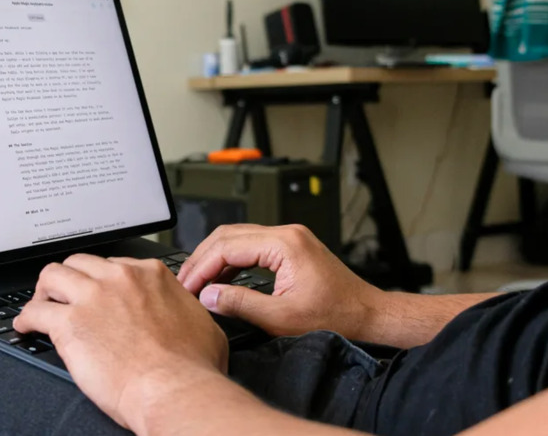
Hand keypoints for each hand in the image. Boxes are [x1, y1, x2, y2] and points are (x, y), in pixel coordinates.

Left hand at [13, 254, 227, 431]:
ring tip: (41, 304)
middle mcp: (120, 278)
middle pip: (81, 263)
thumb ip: (184, 308)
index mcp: (150, 275)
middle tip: (66, 295)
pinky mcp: (70, 323)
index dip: (103, 280)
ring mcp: (93, 297)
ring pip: (53, 275)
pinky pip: (35, 311)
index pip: (115, 264)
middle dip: (71, 278)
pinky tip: (25, 326)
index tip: (98, 292)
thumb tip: (184, 312)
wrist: (174, 389)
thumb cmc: (191, 367)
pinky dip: (26, 318)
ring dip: (45, 290)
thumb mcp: (202, 323)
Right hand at [177, 224, 382, 338]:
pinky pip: (251, 245)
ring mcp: (289, 237)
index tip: (186, 287)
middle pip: (228, 235)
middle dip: (202, 259)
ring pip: (237, 237)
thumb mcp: (281, 318)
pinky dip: (231, 260)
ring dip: (214, 258)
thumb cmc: (336, 317)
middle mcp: (286, 233)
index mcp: (284, 244)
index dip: (201, 268)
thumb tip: (207, 296)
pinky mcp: (291, 246)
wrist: (368, 314)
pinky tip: (220, 278)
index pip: (227, 246)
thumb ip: (240, 304)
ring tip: (197, 282)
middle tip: (184, 283)